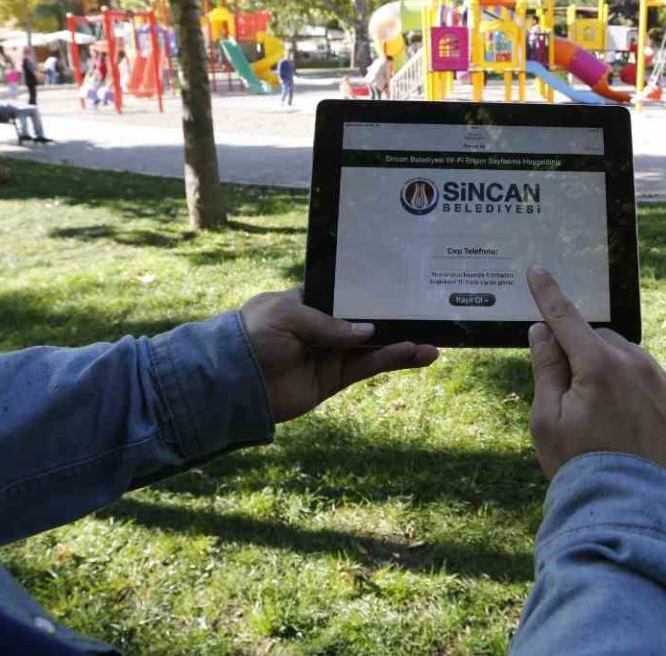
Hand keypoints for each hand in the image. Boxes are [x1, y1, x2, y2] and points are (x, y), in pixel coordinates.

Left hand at [241, 289, 438, 422]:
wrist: (232, 382)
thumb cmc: (252, 336)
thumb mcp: (286, 314)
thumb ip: (328, 322)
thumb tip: (368, 332)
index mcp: (309, 301)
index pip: (348, 293)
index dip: (373, 289)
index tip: (403, 282)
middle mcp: (324, 326)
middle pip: (368, 320)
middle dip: (396, 318)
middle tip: (428, 313)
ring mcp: (331, 353)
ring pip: (375, 346)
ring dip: (403, 343)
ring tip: (433, 343)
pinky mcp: (334, 379)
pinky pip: (368, 367)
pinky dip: (391, 361)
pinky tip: (415, 354)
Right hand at [525, 266, 665, 493]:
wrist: (634, 515)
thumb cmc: (580, 469)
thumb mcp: (546, 421)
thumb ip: (546, 369)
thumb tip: (543, 330)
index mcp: (597, 366)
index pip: (566, 317)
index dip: (548, 294)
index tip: (538, 271)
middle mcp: (637, 365)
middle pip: (600, 341)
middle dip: (583, 354)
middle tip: (572, 395)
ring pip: (631, 361)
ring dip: (615, 375)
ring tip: (606, 422)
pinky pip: (657, 384)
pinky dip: (642, 395)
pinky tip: (632, 430)